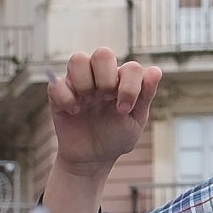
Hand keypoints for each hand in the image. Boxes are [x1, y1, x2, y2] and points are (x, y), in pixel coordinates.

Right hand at [47, 51, 161, 181]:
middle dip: (106, 78)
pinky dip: (65, 98)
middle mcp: (100, 76)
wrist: (93, 158)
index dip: (129, 87)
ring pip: (78, 59)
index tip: (123, 110)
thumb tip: (156, 71)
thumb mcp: (136, 120)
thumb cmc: (116, 137)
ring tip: (87, 103)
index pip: (131, 67)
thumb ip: (145, 95)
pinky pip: (56, 84)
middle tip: (105, 98)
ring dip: (84, 82)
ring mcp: (79, 83)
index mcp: (122, 80)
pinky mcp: (59, 94)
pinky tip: (74, 111)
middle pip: (103, 53)